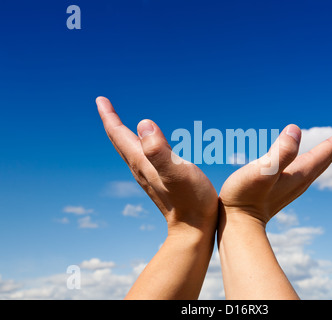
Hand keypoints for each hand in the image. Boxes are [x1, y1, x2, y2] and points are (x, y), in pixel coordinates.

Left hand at [97, 96, 218, 298]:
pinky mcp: (160, 180)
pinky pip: (143, 157)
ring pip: (130, 150)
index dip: (110, 116)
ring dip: (123, 134)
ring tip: (120, 123)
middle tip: (105, 105)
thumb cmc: (191, 199)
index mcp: (142, 162)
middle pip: (121, 141)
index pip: (120, 134)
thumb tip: (143, 124)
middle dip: (112, 122)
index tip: (101, 99)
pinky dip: (139, 145)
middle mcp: (141, 168)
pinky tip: (147, 147)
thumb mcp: (176, 172)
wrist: (194, 229)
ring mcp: (150, 176)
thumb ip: (159, 150)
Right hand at [219, 124, 331, 225]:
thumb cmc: (245, 196)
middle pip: (325, 159)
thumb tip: (296, 130)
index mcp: (300, 173)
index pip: (325, 152)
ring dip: (326, 153)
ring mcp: (291, 187)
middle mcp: (300, 181)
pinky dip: (311, 161)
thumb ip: (280, 153)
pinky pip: (304, 171)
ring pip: (316, 166)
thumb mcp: (262, 171)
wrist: (237, 225)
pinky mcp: (281, 190)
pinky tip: (305, 161)